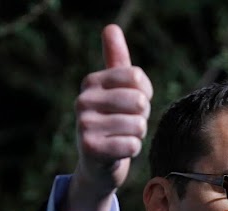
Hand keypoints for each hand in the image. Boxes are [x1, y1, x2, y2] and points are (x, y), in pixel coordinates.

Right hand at [63, 24, 152, 210]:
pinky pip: (132, 145)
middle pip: (139, 101)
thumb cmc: (113, 122)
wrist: (98, 165)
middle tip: (127, 125)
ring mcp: (83, 124)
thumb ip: (116, 60)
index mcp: (91, 82)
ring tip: (122, 137)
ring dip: (137, 135)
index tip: (133, 105)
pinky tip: (118, 151)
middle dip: (141, 117)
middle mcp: (82, 100)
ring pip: (137, 125)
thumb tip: (110, 27)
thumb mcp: (115, 90)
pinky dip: (132, 151)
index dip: (144, 94)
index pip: (136, 77)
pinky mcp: (91, 148)